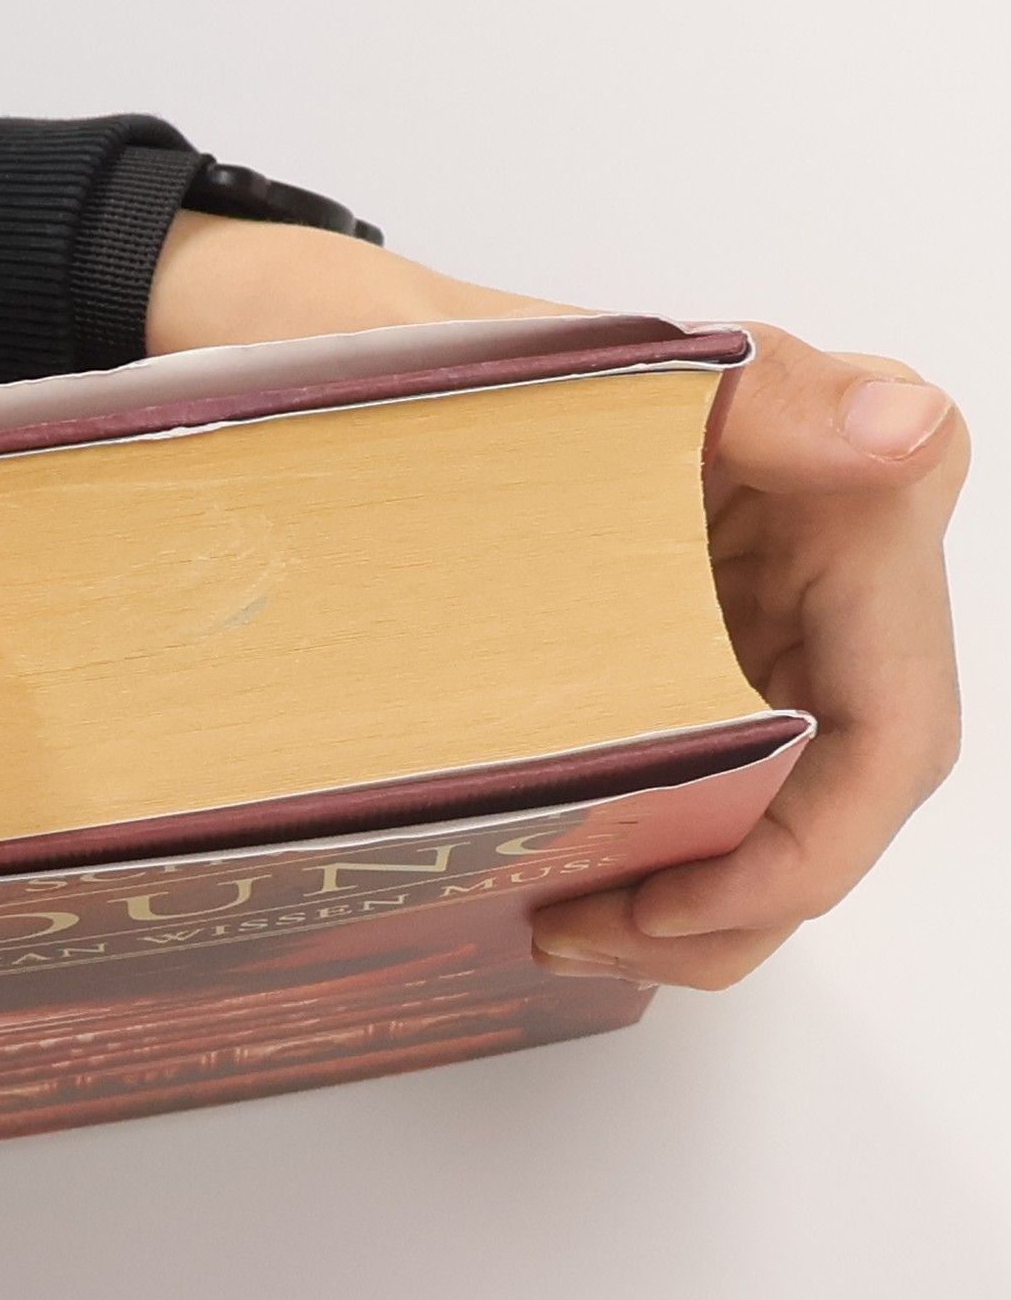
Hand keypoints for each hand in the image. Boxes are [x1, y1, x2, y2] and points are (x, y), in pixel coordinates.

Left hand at [148, 215, 968, 988]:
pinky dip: (654, 862)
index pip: (895, 734)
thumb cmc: (505, 359)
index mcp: (866, 513)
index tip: (672, 906)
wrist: (396, 373)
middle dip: (725, 907)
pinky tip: (565, 892)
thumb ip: (776, 398)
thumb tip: (903, 436)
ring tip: (560, 934)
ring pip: (777, 820)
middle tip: (581, 940)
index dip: (804, 854)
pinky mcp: (699, 670)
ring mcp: (769, 636)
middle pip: (837, 806)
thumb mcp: (633, 366)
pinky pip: (712, 793)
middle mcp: (842, 589)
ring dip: (685, 909)